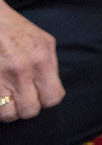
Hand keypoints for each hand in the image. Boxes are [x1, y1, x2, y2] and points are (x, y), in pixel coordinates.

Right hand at [0, 0, 64, 121]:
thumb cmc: (17, 30)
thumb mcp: (44, 42)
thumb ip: (50, 66)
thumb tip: (50, 89)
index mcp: (42, 60)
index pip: (53, 98)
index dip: (47, 100)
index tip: (41, 95)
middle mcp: (22, 71)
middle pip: (30, 111)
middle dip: (27, 108)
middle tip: (22, 98)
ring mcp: (1, 78)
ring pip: (8, 115)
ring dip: (8, 111)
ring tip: (8, 99)